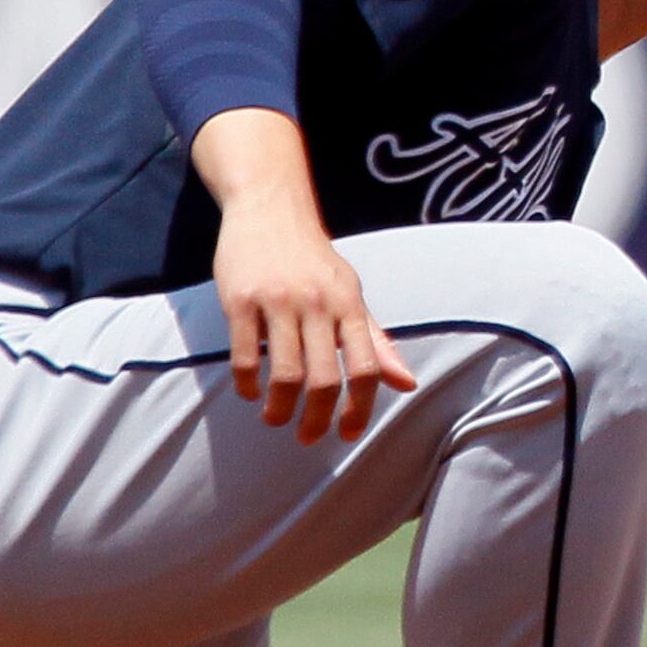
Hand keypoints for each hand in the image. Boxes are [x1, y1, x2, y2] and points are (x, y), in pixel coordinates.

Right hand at [194, 108, 413, 442]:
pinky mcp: (240, 299)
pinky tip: (250, 391)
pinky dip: (248, 382)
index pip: (366, 367)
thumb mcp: (350, 294)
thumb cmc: (314, 261)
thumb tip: (407, 385)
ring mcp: (278, 301)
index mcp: (350, 305)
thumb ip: (376, 341)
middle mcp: (318, 304)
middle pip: (323, 378)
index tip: (348, 433)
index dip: (360, 407)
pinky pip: (245, 354)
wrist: (270, 208)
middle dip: (317, 418)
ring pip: (284, 372)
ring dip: (279, 408)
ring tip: (275, 419)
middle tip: (308, 438)